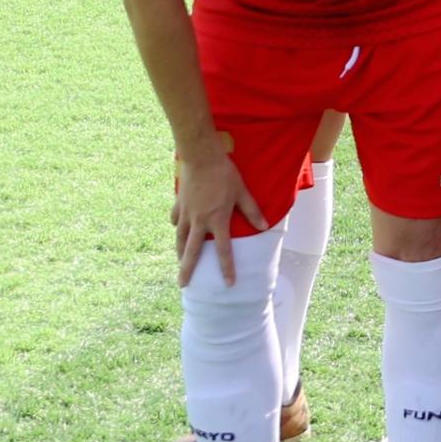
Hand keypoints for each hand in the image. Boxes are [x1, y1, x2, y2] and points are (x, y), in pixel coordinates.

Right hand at [172, 145, 270, 288]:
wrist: (201, 156)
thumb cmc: (224, 173)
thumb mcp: (242, 192)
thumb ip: (252, 211)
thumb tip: (264, 226)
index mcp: (217, 220)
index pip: (223, 251)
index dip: (227, 268)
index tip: (228, 284)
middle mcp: (199, 221)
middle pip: (192, 251)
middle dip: (187, 270)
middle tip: (183, 285)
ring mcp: (186, 213)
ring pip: (180, 238)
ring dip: (179, 252)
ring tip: (179, 262)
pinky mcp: (179, 203)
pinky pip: (176, 220)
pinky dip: (176, 226)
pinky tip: (176, 228)